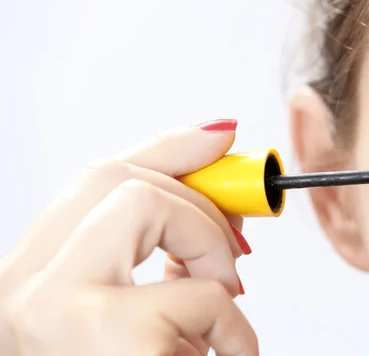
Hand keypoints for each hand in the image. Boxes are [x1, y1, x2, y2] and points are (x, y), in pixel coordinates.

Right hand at [0, 120, 257, 355]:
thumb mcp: (121, 320)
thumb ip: (153, 261)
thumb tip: (221, 202)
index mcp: (26, 279)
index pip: (93, 179)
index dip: (166, 148)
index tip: (219, 137)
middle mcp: (26, 289)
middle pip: (122, 180)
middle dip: (199, 203)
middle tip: (235, 252)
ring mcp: (66, 312)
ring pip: (155, 209)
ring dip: (215, 258)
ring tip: (223, 316)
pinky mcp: (122, 344)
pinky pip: (209, 296)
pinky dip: (239, 329)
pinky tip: (228, 353)